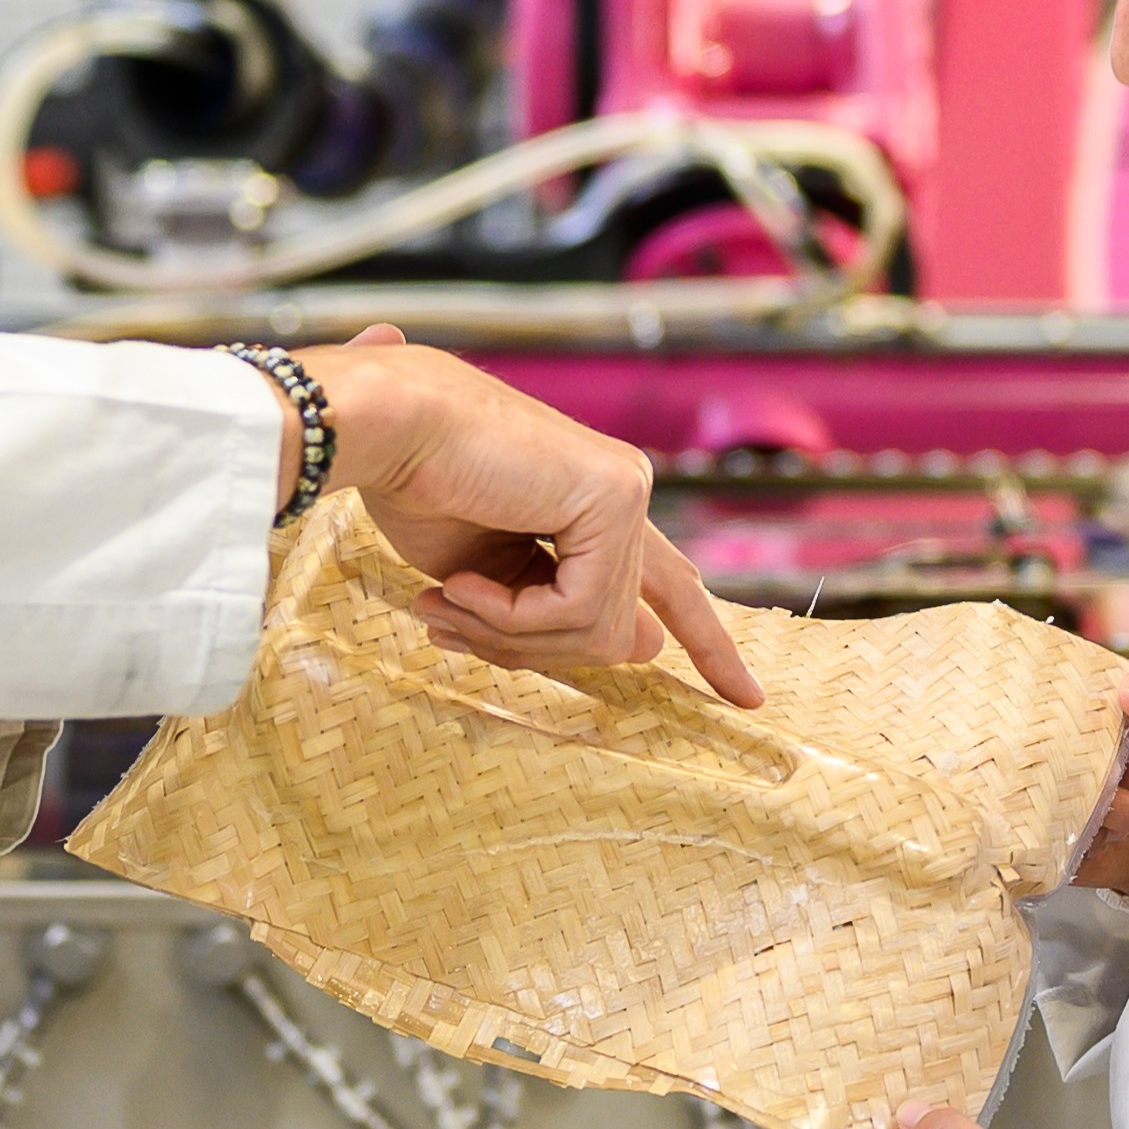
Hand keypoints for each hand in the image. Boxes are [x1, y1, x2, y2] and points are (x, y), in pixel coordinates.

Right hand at [302, 327, 761, 705]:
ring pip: (596, 632)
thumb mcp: (490, 578)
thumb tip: (647, 648)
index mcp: (596, 507)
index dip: (709, 644)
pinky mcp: (616, 494)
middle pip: (619, 631)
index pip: (671, 586)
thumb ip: (557, 612)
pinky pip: (579, 610)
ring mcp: (627, 489)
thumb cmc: (414, 488)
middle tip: (448, 628)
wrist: (382, 429)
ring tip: (445, 600)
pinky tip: (464, 584)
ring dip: (505, 634)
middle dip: (530, 649)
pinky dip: (511, 617)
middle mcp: (624, 492)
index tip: (746, 699)